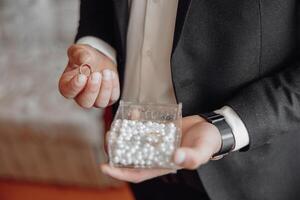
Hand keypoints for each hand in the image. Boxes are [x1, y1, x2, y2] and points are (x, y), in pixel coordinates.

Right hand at [58, 44, 119, 107]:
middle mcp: (81, 96)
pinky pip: (112, 97)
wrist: (99, 60)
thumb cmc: (86, 58)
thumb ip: (79, 54)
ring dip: (105, 88)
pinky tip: (111, 74)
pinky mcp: (108, 98)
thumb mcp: (79, 51)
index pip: (69, 92)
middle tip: (96, 74)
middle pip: (85, 102)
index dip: (75, 86)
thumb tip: (85, 59)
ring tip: (106, 71)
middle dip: (92, 89)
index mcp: (68, 85)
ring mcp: (95, 99)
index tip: (82, 76)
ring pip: (100, 103)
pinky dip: (114, 86)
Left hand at [101, 115, 221, 182]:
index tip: (105, 167)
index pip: (137, 173)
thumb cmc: (208, 143)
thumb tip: (175, 158)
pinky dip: (135, 121)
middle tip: (108, 136)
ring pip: (133, 141)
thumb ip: (191, 157)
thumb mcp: (202, 151)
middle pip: (130, 156)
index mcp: (162, 165)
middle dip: (115, 150)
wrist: (211, 128)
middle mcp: (156, 155)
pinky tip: (131, 113)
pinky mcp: (157, 130)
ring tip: (115, 125)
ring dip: (122, 135)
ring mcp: (155, 142)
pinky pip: (142, 127)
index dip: (120, 173)